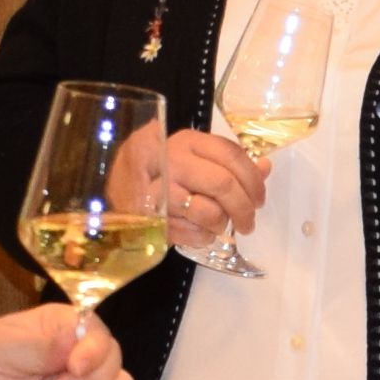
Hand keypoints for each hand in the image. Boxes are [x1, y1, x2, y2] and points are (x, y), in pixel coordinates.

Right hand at [127, 124, 268, 258]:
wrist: (114, 185)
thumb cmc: (162, 171)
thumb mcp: (194, 157)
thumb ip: (229, 162)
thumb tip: (265, 167)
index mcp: (188, 141)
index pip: (232, 155)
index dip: (253, 180)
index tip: (259, 199)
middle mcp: (172, 161)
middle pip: (223, 184)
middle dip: (244, 209)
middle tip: (248, 223)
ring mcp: (159, 190)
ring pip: (208, 212)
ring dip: (221, 224)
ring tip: (219, 226)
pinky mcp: (151, 218)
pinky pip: (191, 234)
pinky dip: (202, 238)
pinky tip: (198, 232)